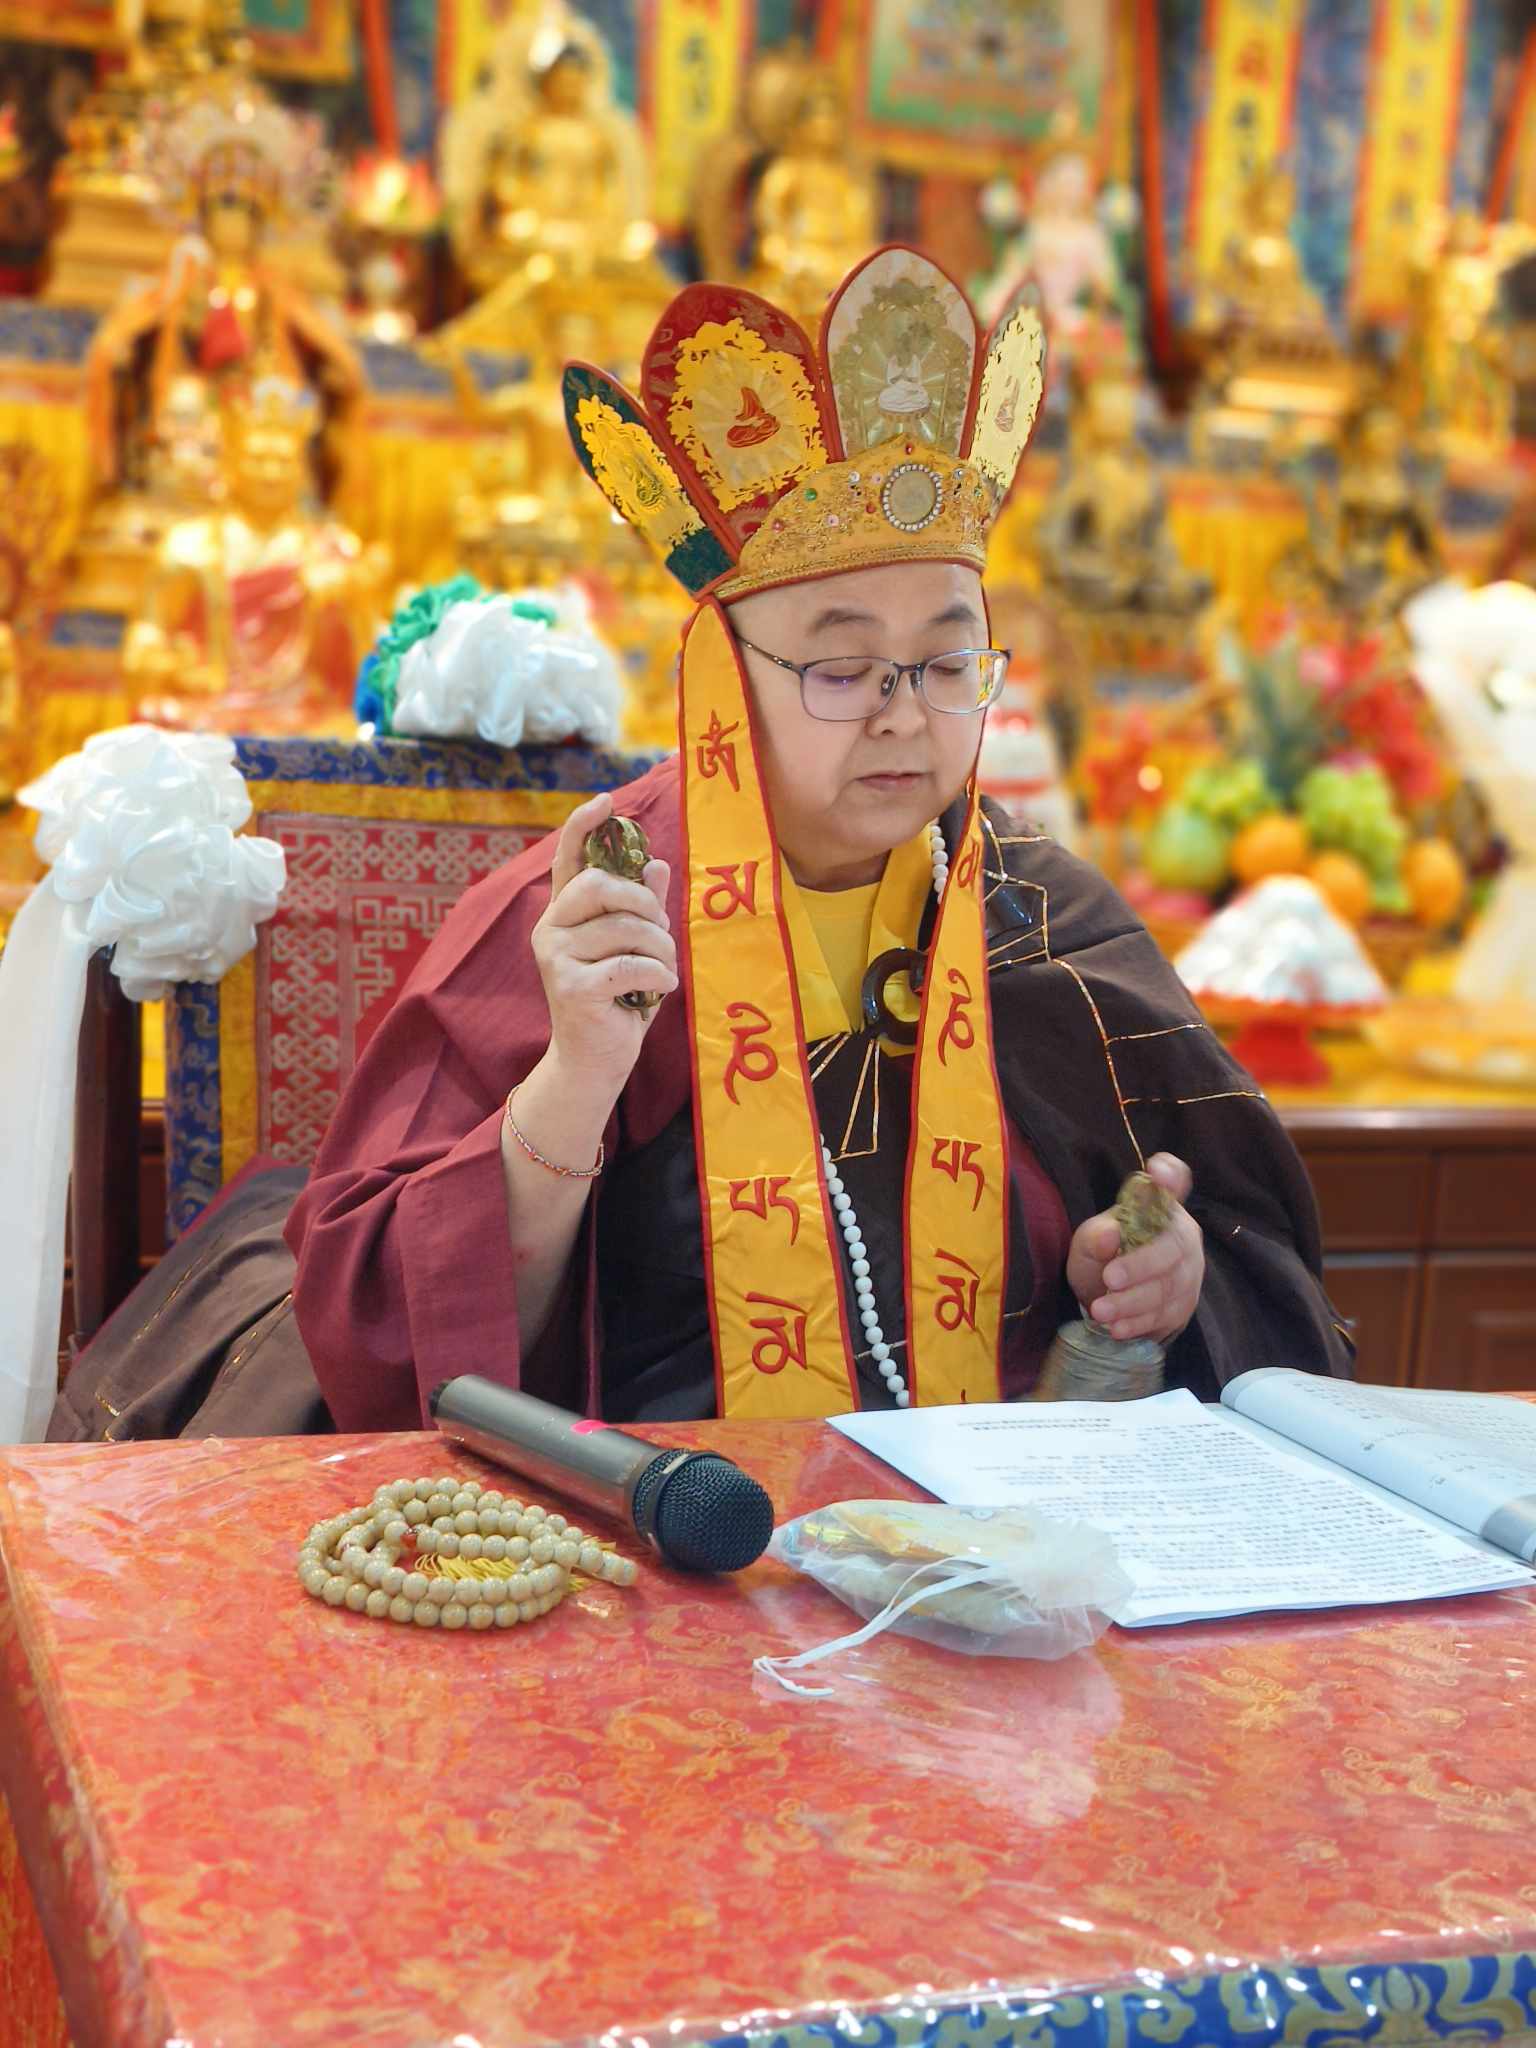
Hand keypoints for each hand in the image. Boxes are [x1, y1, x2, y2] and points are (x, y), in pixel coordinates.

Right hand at [532, 792, 676, 1087]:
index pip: (568, 857)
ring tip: (665, 968)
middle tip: (662, 930)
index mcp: (564, 912)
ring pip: (625, 927)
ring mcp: (556, 957)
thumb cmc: (619, 999)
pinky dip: (659, 975)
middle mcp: (551, 928)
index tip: (609, 801)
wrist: (596, 1059)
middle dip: (645, 904)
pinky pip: (631, 964)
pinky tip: (660, 988)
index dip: (583, 824)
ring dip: (662, 947)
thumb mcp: (636, 947)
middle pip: (602, 884)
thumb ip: (644, 907)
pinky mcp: (572, 988)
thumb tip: (657, 862)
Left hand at [1065, 1153, 1203, 1344]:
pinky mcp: (1183, 1307)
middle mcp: (1183, 1238)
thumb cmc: (1102, 1257)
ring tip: (1100, 1311)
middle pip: (1173, 1249)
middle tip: (1108, 1279)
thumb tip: (1109, 1234)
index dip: (1171, 1177)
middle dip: (1140, 1267)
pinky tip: (1116, 1328)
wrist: (1108, 1297)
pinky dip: (1139, 1323)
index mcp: (1162, 1211)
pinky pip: (1166, 1316)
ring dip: (1133, 1302)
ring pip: (1168, 1289)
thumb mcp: (1088, 1244)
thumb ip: (1095, 1237)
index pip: (1175, 1184)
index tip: (1158, 1171)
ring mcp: (1189, 1275)